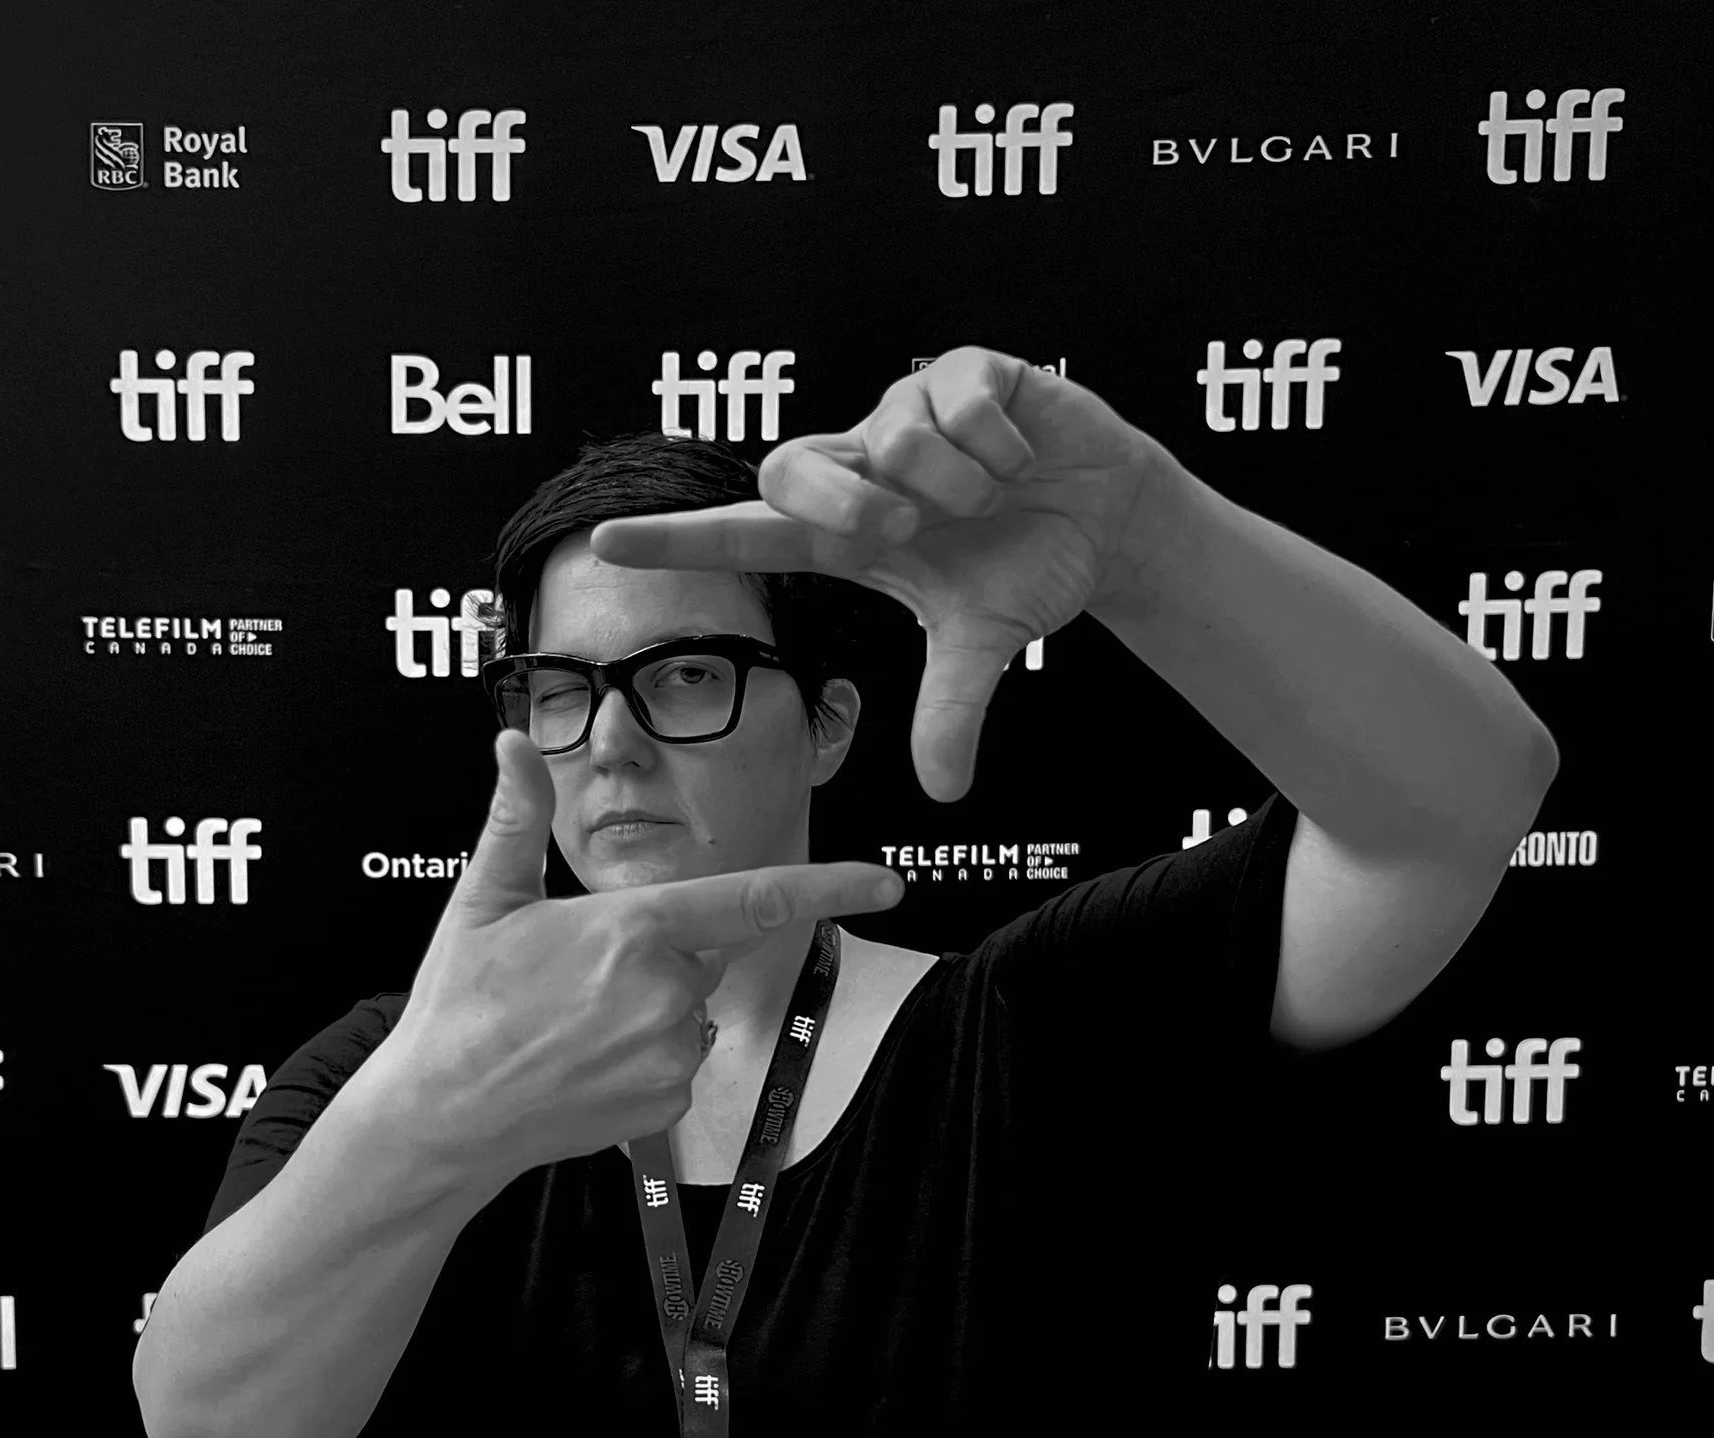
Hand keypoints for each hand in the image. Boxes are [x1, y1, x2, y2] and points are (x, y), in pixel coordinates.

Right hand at [383, 731, 902, 1177]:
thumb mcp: (485, 899)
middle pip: (700, 954)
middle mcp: (666, 990)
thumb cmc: (460, 1004)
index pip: (755, 898)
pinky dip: (643, 1061)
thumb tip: (511, 743)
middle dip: (656, 956)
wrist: (444, 1115)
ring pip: (689, 1011)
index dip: (831, 886)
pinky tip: (583, 1064)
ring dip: (649, 1010)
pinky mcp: (667, 1102)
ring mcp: (671, 1052)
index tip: (887, 881)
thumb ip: (516, 818)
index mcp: (634, 926)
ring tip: (570, 1025)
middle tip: (574, 978)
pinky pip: (677, 1064)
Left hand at [591, 347, 1170, 802]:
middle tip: (918, 530)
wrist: (1110, 516)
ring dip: (960, 484)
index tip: (603, 544)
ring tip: (993, 494)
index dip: (674, 542)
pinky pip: (957, 405)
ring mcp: (900, 410)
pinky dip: (1000, 444)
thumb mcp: (984, 643)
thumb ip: (951, 709)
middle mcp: (857, 464)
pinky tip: (1018, 453)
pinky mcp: (957, 370)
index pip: (740, 536)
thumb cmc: (1028, 568)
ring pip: (893, 442)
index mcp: (844, 533)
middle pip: (787, 469)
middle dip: (850, 505)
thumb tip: (944, 791)